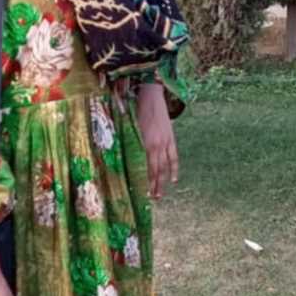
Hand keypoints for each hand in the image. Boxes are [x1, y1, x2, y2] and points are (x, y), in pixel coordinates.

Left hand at [136, 82, 178, 199]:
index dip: (143, 182)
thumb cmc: (135, 110)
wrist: (151, 95)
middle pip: (155, 171)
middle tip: (151, 200)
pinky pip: (174, 157)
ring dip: (162, 182)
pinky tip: (173, 179)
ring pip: (164, 167)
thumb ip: (128, 143)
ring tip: (160, 195)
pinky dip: (174, 169)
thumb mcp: (128, 127)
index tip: (140, 194)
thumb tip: (120, 158)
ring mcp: (165, 142)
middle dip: (153, 186)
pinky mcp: (171, 138)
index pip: (143, 168)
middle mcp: (155, 145)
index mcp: (143, 144)